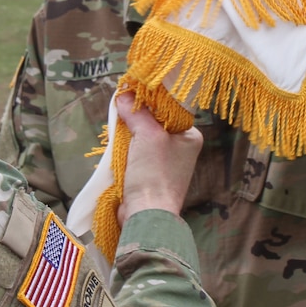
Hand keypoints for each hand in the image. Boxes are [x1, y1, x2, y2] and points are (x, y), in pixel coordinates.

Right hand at [117, 93, 201, 224]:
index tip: (131, 92)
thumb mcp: (147, 135)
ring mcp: (165, 162)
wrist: (146, 214)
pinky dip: (124, 149)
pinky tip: (115, 146)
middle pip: (153, 122)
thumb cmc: (154, 173)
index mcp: (189, 136)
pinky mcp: (149, 173)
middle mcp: (180, 148)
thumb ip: (136, 113)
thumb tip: (123, 94)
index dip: (150, 100)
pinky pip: (135, 152)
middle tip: (120, 110)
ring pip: (141, 137)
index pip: (169, 109)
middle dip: (135, 118)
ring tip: (116, 128)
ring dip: (127, 134)